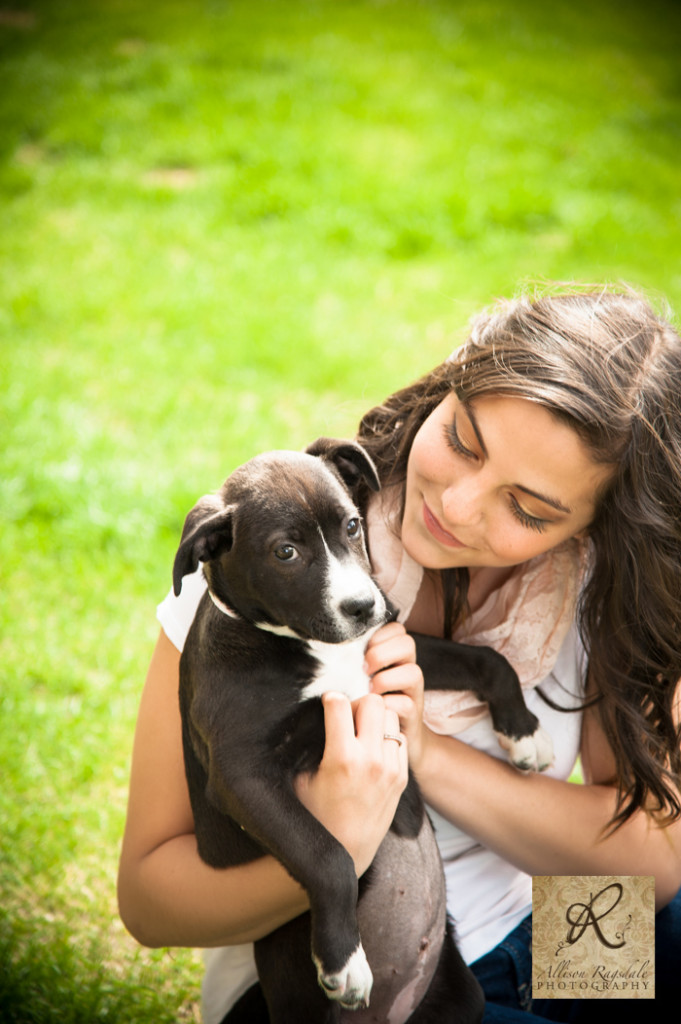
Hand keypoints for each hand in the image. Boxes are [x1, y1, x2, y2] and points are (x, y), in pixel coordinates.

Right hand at [294, 691, 407, 875]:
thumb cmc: (317, 815)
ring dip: (375, 719)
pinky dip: (388, 736)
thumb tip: (313, 716)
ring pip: (390, 716)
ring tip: (362, 733)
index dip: (330, 699)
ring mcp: (391, 768)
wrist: (347, 852)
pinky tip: (374, 749)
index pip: (340, 705)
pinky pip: (401, 738)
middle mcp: (370, 760)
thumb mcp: (303, 779)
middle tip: (348, 718)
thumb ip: (310, 745)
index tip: (327, 704)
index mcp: (342, 758)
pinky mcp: (402, 777)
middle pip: (372, 702)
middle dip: (357, 704)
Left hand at [363, 622, 428, 770]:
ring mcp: (413, 693)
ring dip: (386, 679)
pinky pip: (407, 704)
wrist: (384, 747)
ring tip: (368, 691)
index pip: (397, 629)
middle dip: (382, 653)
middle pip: (408, 644)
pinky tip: (373, 710)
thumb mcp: (356, 680)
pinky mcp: (413, 716)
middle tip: (363, 669)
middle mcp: (407, 670)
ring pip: (413, 672)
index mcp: (394, 656)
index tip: (362, 648)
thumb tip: (323, 652)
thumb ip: (350, 662)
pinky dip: (388, 704)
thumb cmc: (362, 707)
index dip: (380, 634)